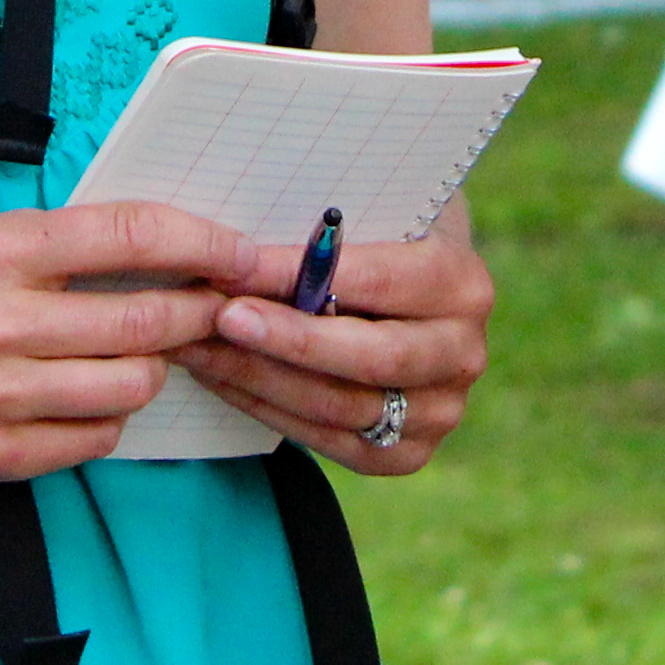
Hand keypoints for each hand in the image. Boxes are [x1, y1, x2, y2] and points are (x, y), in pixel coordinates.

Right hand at [0, 203, 268, 480]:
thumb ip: (62, 245)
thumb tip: (170, 252)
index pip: (126, 239)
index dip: (200, 245)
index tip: (242, 254)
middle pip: (141, 321)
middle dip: (198, 314)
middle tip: (220, 309)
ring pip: (128, 388)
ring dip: (153, 369)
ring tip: (141, 354)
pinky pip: (95, 441)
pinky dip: (111, 418)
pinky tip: (90, 396)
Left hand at [172, 217, 493, 475]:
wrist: (408, 290)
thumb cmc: (375, 235)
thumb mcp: (367, 212)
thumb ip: (326, 229)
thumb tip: (239, 238)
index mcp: (463, 283)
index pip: (379, 280)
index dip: (303, 275)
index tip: (235, 264)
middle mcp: (463, 353)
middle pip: (371, 357)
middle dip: (287, 339)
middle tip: (220, 317)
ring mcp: (440, 412)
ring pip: (341, 406)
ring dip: (261, 376)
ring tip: (200, 346)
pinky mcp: (405, 452)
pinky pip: (328, 440)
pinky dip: (268, 408)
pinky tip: (222, 378)